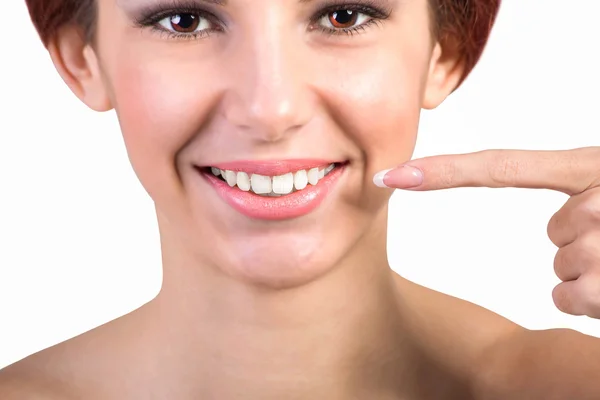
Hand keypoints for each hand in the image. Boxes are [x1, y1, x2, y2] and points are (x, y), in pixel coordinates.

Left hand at [374, 147, 599, 317]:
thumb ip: (585, 189)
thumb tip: (557, 218)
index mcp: (592, 166)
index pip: (501, 167)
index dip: (443, 171)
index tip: (392, 175)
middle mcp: (595, 200)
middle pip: (551, 230)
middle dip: (579, 241)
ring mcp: (599, 243)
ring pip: (561, 266)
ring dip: (592, 271)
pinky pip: (567, 298)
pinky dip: (592, 301)